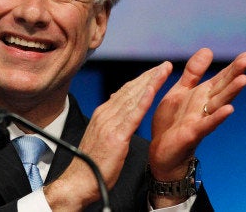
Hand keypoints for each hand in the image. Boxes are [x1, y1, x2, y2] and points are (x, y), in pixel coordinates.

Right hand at [44, 61, 172, 209]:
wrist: (79, 181)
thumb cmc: (91, 164)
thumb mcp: (100, 136)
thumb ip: (110, 120)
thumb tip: (116, 104)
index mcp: (102, 114)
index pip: (124, 92)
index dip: (142, 80)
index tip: (155, 71)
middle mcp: (105, 114)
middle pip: (130, 90)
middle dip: (149, 76)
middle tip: (165, 65)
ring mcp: (110, 124)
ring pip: (133, 98)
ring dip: (150, 82)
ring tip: (164, 71)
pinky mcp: (116, 137)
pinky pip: (132, 116)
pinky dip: (143, 101)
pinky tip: (152, 90)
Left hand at [149, 48, 245, 182]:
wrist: (161, 151)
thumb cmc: (172, 121)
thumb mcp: (180, 91)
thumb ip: (193, 73)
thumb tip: (208, 49)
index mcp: (201, 95)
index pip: (220, 79)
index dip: (232, 67)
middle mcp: (205, 106)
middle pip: (223, 88)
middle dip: (234, 74)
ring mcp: (201, 120)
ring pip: (219, 104)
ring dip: (231, 92)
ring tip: (244, 79)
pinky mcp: (193, 133)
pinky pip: (207, 124)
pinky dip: (218, 117)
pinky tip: (229, 109)